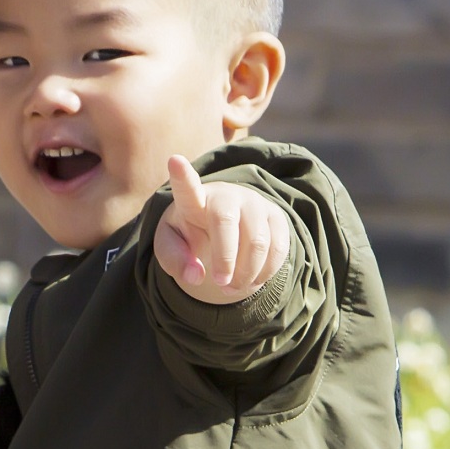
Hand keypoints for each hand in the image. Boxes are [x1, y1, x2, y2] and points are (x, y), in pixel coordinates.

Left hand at [154, 156, 290, 304]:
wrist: (220, 227)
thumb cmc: (190, 234)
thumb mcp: (171, 248)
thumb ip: (175, 261)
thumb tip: (196, 277)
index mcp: (194, 200)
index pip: (187, 186)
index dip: (182, 175)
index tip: (174, 160)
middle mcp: (226, 195)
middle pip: (227, 223)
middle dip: (225, 260)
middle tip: (220, 283)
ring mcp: (254, 203)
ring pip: (258, 242)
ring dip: (246, 274)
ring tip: (232, 288)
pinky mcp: (276, 216)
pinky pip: (278, 248)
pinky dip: (265, 272)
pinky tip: (251, 280)